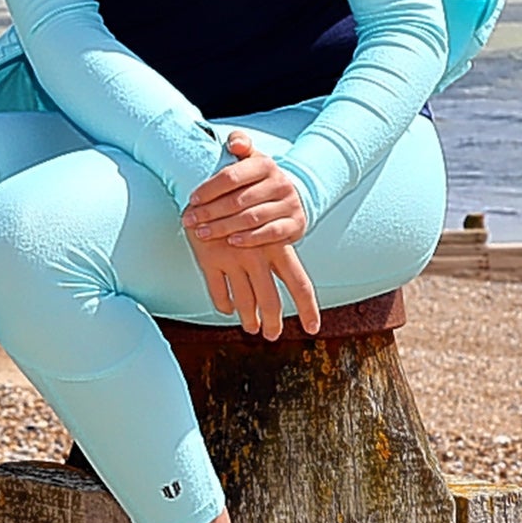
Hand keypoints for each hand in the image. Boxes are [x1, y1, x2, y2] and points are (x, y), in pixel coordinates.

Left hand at [183, 132, 309, 247]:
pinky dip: (250, 238)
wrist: (290, 197)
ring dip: (224, 227)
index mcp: (265, 164)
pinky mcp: (296, 224)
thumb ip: (239, 143)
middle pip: (238, 200)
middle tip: (190, 221)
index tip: (192, 200)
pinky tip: (231, 241)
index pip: (231, 176)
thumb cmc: (258, 179)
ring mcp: (289, 204)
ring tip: (203, 233)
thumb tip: (234, 143)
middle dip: (210, 212)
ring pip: (252, 218)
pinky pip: (271, 233)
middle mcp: (279, 183)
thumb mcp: (250, 157)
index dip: (209, 189)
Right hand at [183, 136, 317, 335]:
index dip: (307, 308)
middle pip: (270, 300)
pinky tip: (227, 309)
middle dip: (273, 323)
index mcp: (277, 247)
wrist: (209, 187)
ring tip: (251, 328)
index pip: (300, 283)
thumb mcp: (267, 222)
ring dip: (248, 318)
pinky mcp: (209, 259)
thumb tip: (291, 278)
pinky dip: (223, 304)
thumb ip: (279, 251)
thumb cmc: (243, 205)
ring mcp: (232, 258)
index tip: (313, 328)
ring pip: (244, 301)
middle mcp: (257, 255)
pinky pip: (218, 291)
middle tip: (271, 336)